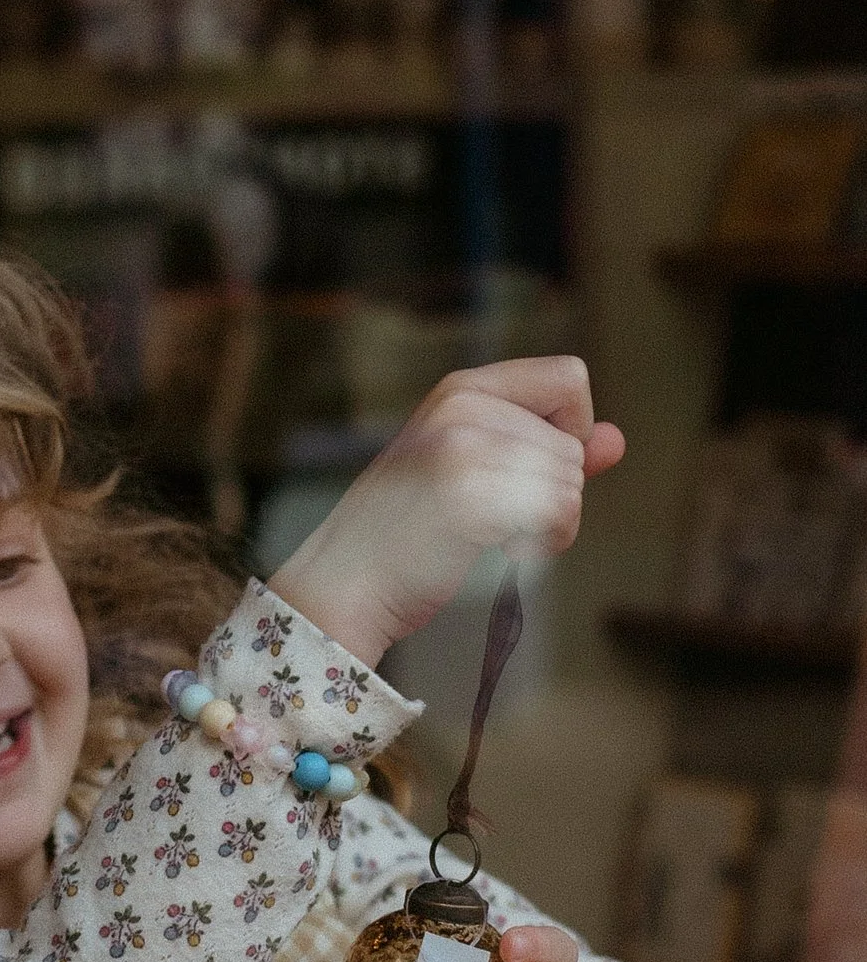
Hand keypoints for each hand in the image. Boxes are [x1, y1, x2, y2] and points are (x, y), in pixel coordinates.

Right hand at [268, 357, 623, 668]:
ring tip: (499, 538)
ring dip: (552, 525)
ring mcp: (461, 448)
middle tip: (504, 520)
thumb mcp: (473, 471)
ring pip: (571, 481)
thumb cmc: (407, 531)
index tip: (530, 466)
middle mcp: (461, 406)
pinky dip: (544, 544)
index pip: (570, 378)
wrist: (344, 583)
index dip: (571, 427)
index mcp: (460, 389)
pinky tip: (503, 551)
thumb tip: (616, 440)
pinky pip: (558, 513)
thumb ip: (543, 451)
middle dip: (557, 491)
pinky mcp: (466, 495)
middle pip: (574, 444)